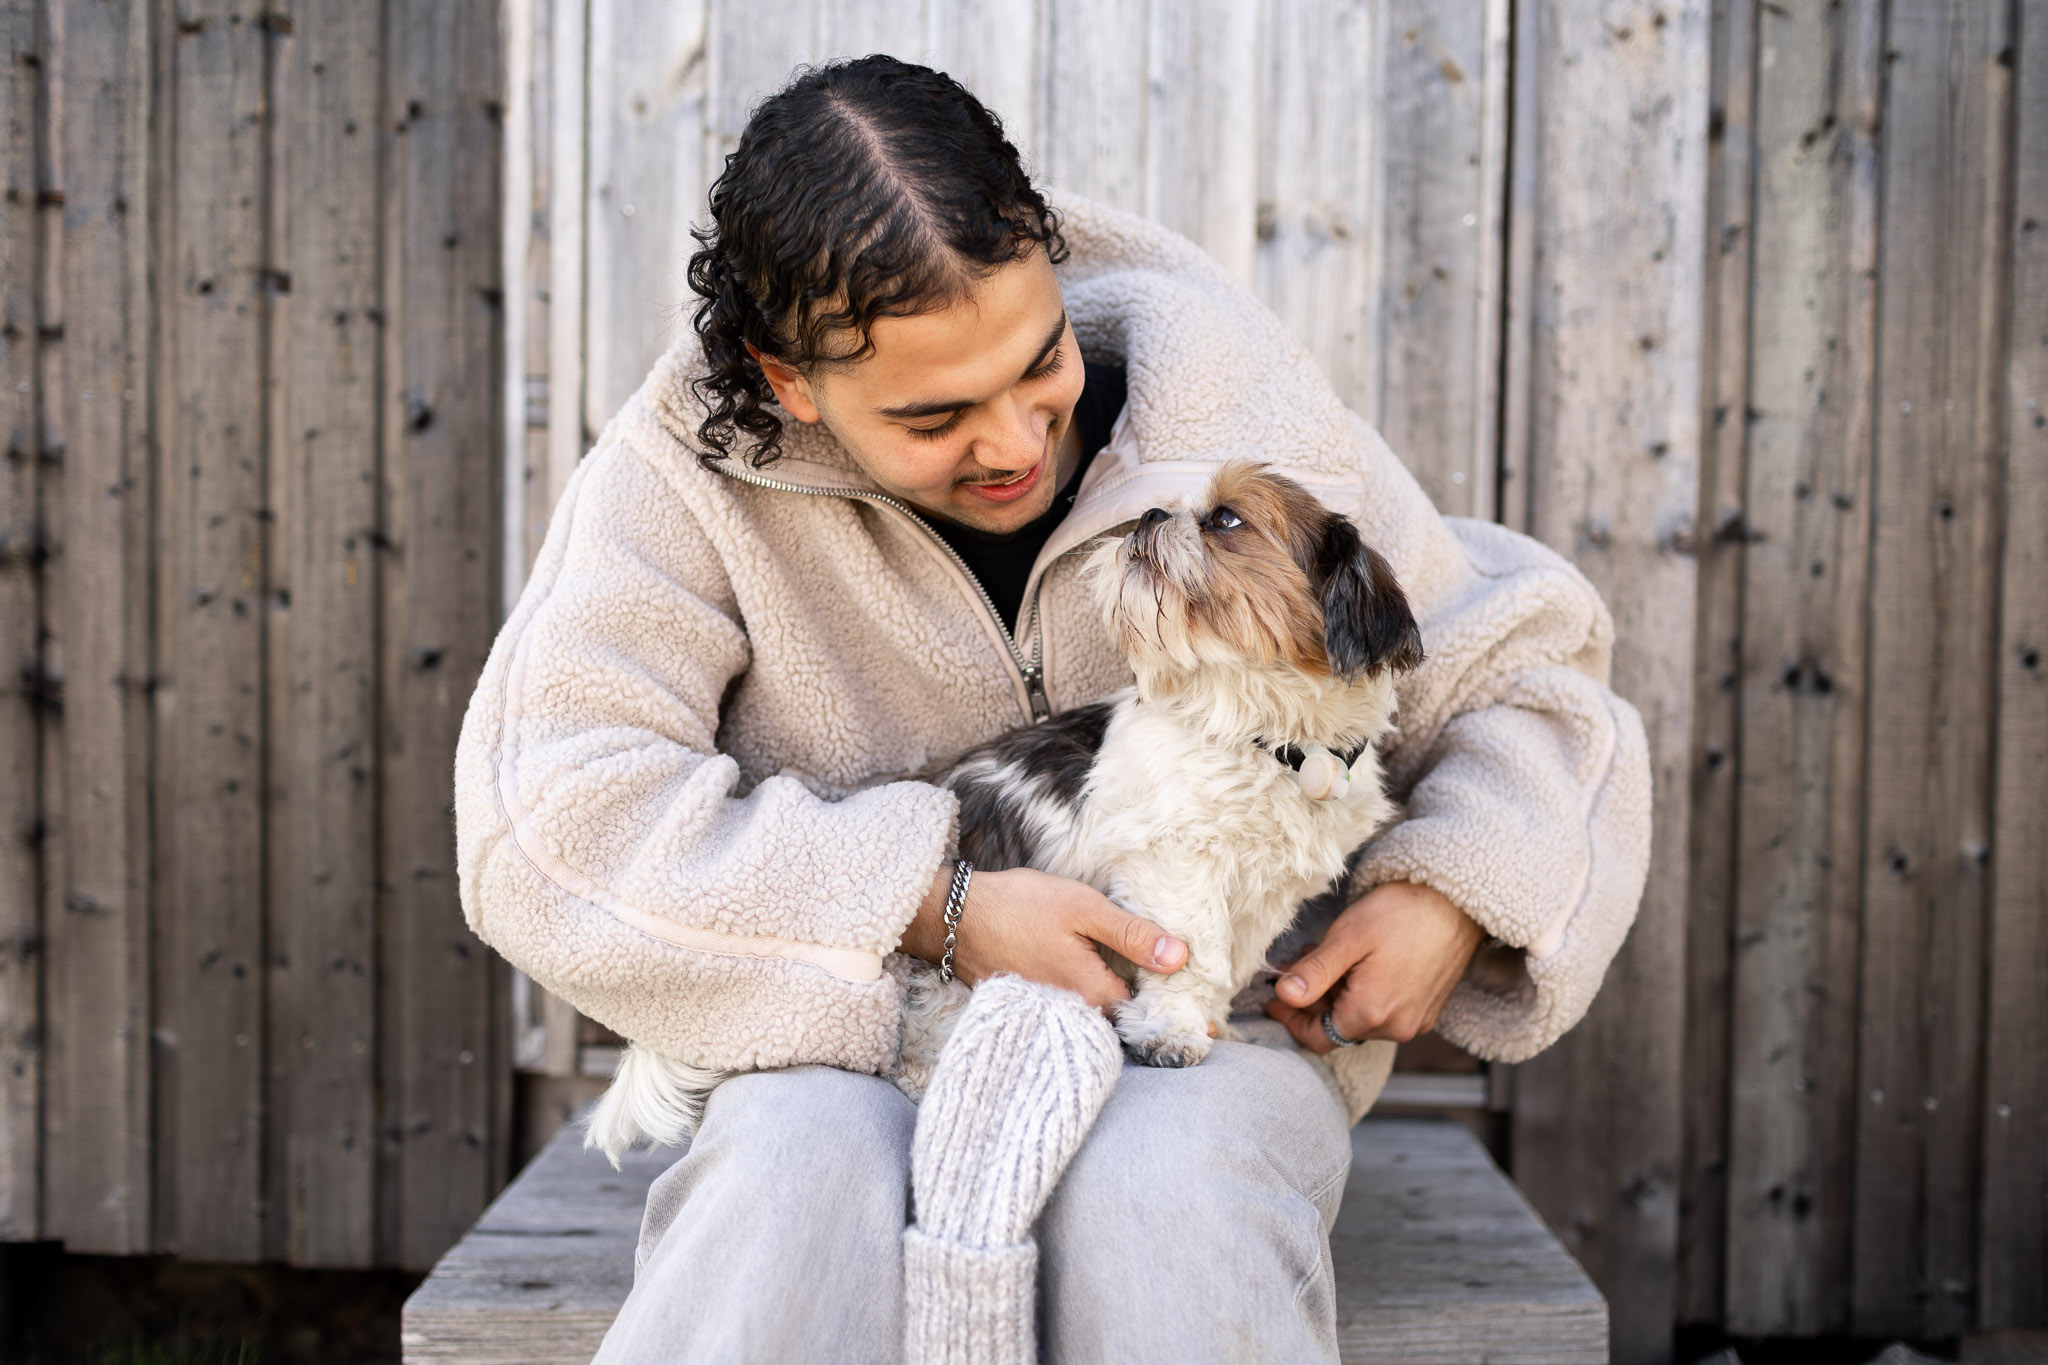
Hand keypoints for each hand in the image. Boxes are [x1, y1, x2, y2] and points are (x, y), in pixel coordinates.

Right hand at [902, 864, 1186, 1009]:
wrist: (952, 916)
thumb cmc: (1019, 906)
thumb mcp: (1084, 909)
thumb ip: (1133, 935)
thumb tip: (1180, 958)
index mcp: (1090, 994)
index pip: (1145, 1014)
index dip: (1177, 1015)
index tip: (1210, 1027)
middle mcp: (1070, 1014)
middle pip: (1122, 1023)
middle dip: (1154, 1020)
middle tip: (1194, 1018)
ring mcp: (1048, 1013)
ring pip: (1098, 1019)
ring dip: (1126, 1013)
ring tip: (1155, 1000)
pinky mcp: (1032, 1005)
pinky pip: (1074, 1012)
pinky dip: (1095, 1005)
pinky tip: (1106, 985)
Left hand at [1264, 882, 1484, 1051]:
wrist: (1458, 901)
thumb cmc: (1402, 913)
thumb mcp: (1348, 938)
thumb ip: (1315, 973)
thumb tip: (1284, 995)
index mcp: (1372, 1014)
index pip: (1318, 1038)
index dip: (1290, 1019)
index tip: (1273, 995)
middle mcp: (1397, 1028)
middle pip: (1338, 1028)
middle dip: (1312, 1000)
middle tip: (1296, 965)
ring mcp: (1415, 1020)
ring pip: (1361, 1018)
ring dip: (1336, 994)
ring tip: (1325, 956)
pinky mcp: (1426, 1008)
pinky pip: (1384, 1011)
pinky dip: (1362, 993)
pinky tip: (1355, 963)